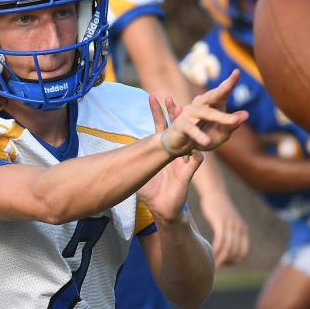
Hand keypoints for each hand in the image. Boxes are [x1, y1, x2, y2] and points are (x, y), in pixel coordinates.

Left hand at [139, 96, 203, 222]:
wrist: (164, 212)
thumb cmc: (152, 194)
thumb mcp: (137, 176)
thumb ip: (130, 165)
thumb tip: (113, 157)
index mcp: (162, 152)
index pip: (159, 127)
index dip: (157, 113)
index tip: (151, 96)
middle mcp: (174, 154)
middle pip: (176, 129)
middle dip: (174, 114)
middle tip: (171, 99)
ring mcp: (182, 163)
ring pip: (189, 141)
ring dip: (188, 129)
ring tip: (184, 117)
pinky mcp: (187, 175)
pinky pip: (195, 163)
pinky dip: (196, 156)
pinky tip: (196, 148)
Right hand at [159, 70, 247, 154]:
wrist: (181, 147)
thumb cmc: (203, 138)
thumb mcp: (221, 134)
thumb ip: (232, 125)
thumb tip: (246, 114)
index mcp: (213, 105)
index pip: (223, 93)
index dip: (230, 82)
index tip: (237, 71)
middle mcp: (201, 105)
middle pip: (212, 96)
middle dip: (222, 90)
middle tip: (230, 84)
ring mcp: (189, 113)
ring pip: (205, 113)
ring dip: (219, 118)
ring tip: (233, 121)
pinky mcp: (180, 124)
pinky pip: (191, 129)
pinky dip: (198, 135)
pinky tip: (204, 139)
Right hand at [200, 192, 248, 266]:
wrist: (214, 192)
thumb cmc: (218, 209)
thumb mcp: (228, 223)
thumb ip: (230, 234)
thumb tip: (225, 249)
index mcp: (243, 230)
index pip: (243, 253)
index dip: (234, 261)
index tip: (223, 263)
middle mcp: (240, 228)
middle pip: (235, 253)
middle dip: (226, 262)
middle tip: (215, 266)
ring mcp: (231, 225)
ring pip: (228, 248)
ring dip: (220, 259)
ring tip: (213, 264)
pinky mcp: (221, 221)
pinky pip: (221, 240)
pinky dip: (216, 250)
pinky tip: (210, 254)